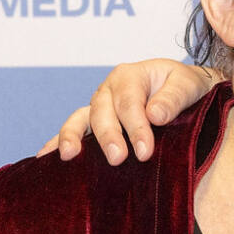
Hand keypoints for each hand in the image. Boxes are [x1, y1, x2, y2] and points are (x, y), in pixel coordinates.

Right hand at [39, 58, 215, 163]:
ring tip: (69, 156)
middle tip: (117, 158)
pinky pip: (72, 131)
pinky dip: (57, 142)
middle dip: (108, 136)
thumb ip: (174, 98)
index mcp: (130, 75)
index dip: (136, 127)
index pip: (129, 102)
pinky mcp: (94, 124)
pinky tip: (44, 158)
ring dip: (72, 137)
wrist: (185, 92)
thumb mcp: (188, 85)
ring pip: (80, 120)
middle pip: (101, 112)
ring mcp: (98, 106)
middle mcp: (109, 89)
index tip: (145, 152)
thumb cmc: (186, 86)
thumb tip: (155, 115)